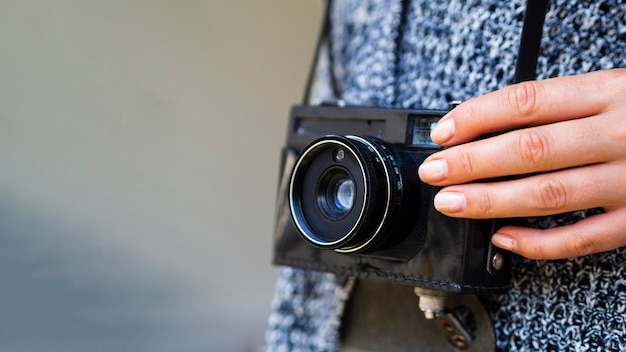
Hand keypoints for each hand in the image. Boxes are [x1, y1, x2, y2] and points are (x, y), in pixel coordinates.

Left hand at [417, 69, 625, 259]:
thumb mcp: (613, 89)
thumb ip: (562, 105)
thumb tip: (488, 124)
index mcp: (610, 92)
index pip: (528, 101)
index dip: (477, 117)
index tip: (442, 132)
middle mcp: (620, 135)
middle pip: (530, 149)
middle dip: (471, 162)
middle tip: (435, 171)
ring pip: (548, 195)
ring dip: (490, 200)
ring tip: (452, 202)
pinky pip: (582, 239)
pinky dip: (537, 243)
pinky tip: (502, 237)